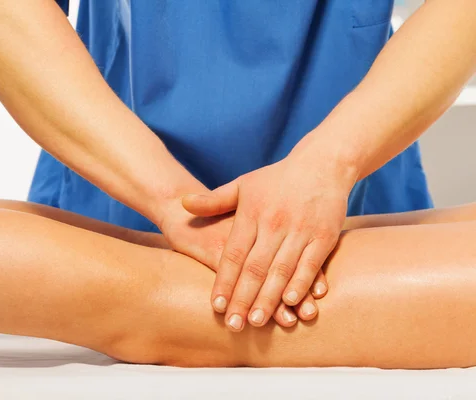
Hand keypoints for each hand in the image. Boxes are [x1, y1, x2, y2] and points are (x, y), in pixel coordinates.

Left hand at [182, 147, 356, 331]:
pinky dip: (301, 283)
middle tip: (234, 325)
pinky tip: (291, 302)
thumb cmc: (277, 178)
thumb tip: (183, 204)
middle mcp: (274, 223)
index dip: (224, 281)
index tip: (216, 306)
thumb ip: (213, 200)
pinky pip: (311, 263)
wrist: (322, 162)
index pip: (233, 254)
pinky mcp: (324, 235)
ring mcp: (300, 230)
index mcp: (251, 214)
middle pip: (254, 268)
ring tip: (257, 321)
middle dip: (243, 298)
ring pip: (281, 270)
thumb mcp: (243, 185)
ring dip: (269, 298)